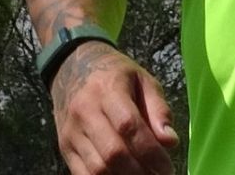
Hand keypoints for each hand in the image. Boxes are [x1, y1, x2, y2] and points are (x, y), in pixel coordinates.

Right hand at [51, 41, 179, 174]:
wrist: (72, 70)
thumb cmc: (116, 75)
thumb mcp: (143, 80)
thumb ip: (159, 110)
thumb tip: (170, 142)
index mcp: (108, 90)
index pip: (128, 126)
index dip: (150, 152)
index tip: (167, 166)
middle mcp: (85, 112)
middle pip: (113, 152)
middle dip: (140, 170)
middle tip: (158, 174)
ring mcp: (71, 132)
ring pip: (97, 168)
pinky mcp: (64, 148)